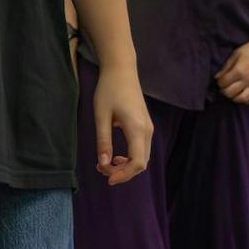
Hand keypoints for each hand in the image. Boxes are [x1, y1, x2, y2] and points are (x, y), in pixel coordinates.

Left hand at [92, 64, 151, 185]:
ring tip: (104, 164)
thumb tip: (103, 165)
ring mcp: (148, 128)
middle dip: (122, 172)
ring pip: (142, 157)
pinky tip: (114, 156)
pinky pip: (141, 149)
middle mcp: (147, 131)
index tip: (107, 179)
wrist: (121, 70)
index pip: (137, 163)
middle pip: (141, 163)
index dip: (124, 175)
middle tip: (100, 169)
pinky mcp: (145, 125)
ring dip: (125, 166)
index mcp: (137, 129)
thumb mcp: (101, 116)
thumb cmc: (109, 90)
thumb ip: (103, 141)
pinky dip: (129, 157)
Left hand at [215, 35, 248, 103]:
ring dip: (234, 97)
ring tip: (232, 92)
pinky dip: (247, 100)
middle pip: (230, 93)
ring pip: (242, 99)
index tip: (219, 80)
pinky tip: (243, 94)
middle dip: (224, 90)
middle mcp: (247, 80)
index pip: (223, 83)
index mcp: (239, 71)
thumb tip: (217, 77)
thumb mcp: (236, 54)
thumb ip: (226, 67)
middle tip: (224, 86)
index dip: (219, 82)